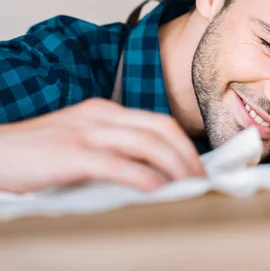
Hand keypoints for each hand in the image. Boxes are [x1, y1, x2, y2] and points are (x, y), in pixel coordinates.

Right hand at [0, 98, 204, 192]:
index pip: (158, 122)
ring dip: (175, 167)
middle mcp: (100, 116)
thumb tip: (150, 172)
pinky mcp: (71, 154)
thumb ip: (110, 148)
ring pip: (146, 144)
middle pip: (160, 129)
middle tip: (202, 180)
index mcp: (104, 111)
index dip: (184, 145)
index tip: (198, 167)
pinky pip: (118, 164)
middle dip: (187, 156)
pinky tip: (158, 191)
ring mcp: (86, 132)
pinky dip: (144, 178)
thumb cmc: (35, 154)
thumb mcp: (79, 141)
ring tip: (189, 188)